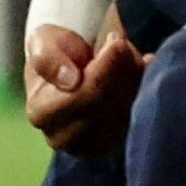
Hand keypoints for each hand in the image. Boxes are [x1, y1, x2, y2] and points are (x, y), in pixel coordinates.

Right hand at [25, 16, 142, 156]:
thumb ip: (48, 57)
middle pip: (106, 106)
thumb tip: (70, 80)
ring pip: (127, 111)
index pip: (80, 97)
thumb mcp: (42, 40)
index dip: (104, 69)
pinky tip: (140, 67)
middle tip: (123, 43)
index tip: (115, 41)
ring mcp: (91, 145)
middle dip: (121, 70)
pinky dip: (144, 88)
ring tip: (127, 53)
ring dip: (133, 78)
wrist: (71, 62)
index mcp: (41, 113)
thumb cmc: (53, 49)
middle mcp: (63, 137)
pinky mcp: (116, 142)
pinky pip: (141, 115)